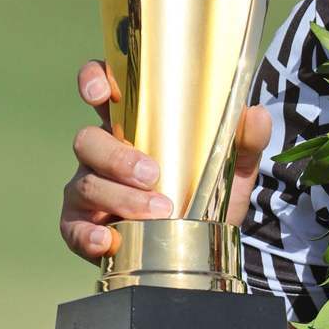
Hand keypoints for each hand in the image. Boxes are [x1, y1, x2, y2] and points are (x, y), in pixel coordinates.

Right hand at [59, 59, 272, 261]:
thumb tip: (255, 114)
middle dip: (117, 156)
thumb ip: (244, 141)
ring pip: (85, 184)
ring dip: (120, 197)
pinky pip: (73, 229)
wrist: (204, 247)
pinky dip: (87, 236)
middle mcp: (102, 155)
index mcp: (130, 128)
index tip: (102, 92)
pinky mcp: (83, 227)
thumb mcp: (231, 167)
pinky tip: (108, 241)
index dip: (92, 81)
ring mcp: (88, 190)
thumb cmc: (205, 194)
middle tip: (154, 175)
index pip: (99, 91)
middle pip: (88, 141)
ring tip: (159, 211)